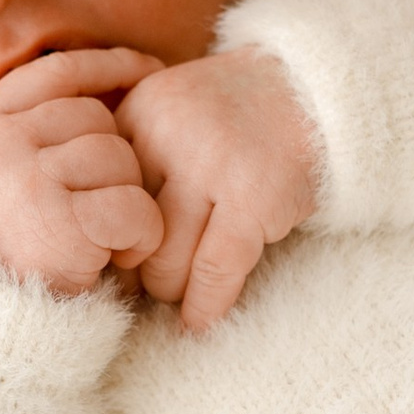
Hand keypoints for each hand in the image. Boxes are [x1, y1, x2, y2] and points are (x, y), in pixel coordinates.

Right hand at [0, 47, 167, 292]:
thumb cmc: (9, 256)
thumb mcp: (3, 179)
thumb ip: (39, 132)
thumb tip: (116, 83)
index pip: (58, 71)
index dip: (110, 66)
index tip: (150, 70)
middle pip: (97, 118)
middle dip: (116, 164)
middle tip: (97, 215)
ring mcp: (23, 179)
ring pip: (120, 159)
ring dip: (128, 204)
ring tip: (100, 241)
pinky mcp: (59, 224)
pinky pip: (135, 207)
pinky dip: (140, 238)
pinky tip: (115, 259)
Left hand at [114, 49, 318, 333]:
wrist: (313, 91)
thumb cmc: (233, 117)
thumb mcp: (170, 113)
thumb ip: (135, 161)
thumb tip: (100, 248)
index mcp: (138, 112)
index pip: (102, 197)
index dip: (104, 238)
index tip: (112, 262)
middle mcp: (167, 135)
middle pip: (128, 233)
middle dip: (136, 270)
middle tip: (149, 285)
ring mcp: (212, 165)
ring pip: (166, 259)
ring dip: (170, 291)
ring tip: (180, 298)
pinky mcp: (254, 198)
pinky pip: (215, 271)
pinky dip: (205, 305)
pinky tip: (200, 321)